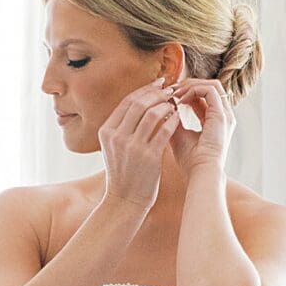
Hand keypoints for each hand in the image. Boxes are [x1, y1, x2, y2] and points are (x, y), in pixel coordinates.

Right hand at [98, 80, 182, 216]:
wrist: (124, 201)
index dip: (145, 89)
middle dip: (157, 93)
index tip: (159, 84)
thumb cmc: (123, 173)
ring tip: (175, 104)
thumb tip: (142, 101)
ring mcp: (132, 147)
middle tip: (171, 90)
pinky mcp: (148, 157)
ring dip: (166, 105)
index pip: (127, 101)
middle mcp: (117, 136)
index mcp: (106, 131)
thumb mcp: (114, 147)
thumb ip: (123, 126)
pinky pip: (164, 131)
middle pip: (139, 103)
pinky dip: (173, 121)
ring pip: (152, 114)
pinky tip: (178, 118)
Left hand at [164, 75, 233, 177]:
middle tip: (171, 90)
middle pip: (210, 87)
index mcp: (215, 121)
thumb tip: (164, 103)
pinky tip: (180, 100)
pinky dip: (194, 90)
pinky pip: (210, 90)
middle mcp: (223, 116)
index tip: (168, 95)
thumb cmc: (190, 161)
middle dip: (189, 85)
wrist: (199, 173)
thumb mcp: (178, 134)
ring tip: (174, 93)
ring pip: (212, 85)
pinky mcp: (221, 115)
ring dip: (191, 85)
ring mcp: (225, 114)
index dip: (187, 92)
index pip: (204, 97)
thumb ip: (173, 118)